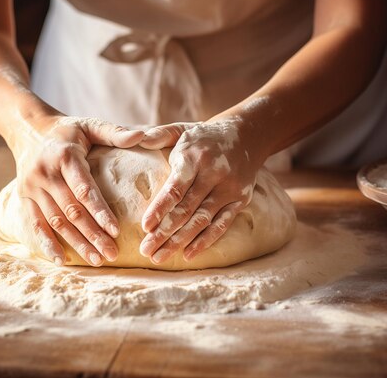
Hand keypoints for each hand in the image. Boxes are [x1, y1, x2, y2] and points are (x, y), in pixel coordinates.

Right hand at [12, 116, 143, 265]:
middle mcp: (45, 173)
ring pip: (56, 221)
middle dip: (92, 234)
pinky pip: (35, 224)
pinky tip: (62, 260)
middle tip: (112, 254)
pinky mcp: (23, 197)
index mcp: (65, 157)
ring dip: (76, 243)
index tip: (116, 230)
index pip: (84, 189)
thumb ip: (114, 133)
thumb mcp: (90, 125)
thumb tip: (141, 137)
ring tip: (96, 260)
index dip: (100, 211)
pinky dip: (48, 243)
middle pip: (71, 210)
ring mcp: (32, 187)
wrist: (29, 129)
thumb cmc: (68, 131)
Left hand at [138, 117, 260, 263]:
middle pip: (186, 209)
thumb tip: (139, 138)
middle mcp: (214, 174)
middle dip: (164, 232)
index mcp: (195, 157)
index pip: (176, 188)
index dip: (160, 208)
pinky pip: (222, 225)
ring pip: (202, 221)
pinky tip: (188, 254)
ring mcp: (229, 189)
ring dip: (180, 242)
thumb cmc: (203, 136)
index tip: (145, 227)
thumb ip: (159, 134)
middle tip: (145, 250)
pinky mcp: (240, 200)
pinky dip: (205, 241)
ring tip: (159, 257)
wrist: (247, 135)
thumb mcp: (181, 129)